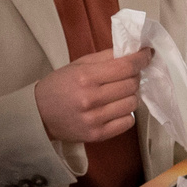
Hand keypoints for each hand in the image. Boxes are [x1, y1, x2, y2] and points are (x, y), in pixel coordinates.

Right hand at [35, 47, 153, 143]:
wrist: (39, 115)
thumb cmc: (59, 86)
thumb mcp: (77, 65)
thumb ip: (105, 57)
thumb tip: (132, 51)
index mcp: (85, 77)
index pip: (125, 66)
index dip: (141, 59)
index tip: (147, 54)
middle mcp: (91, 99)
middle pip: (131, 85)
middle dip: (135, 76)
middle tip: (129, 75)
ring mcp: (95, 119)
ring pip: (132, 104)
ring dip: (131, 96)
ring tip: (119, 93)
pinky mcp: (97, 135)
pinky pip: (128, 122)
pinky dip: (127, 114)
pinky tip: (116, 108)